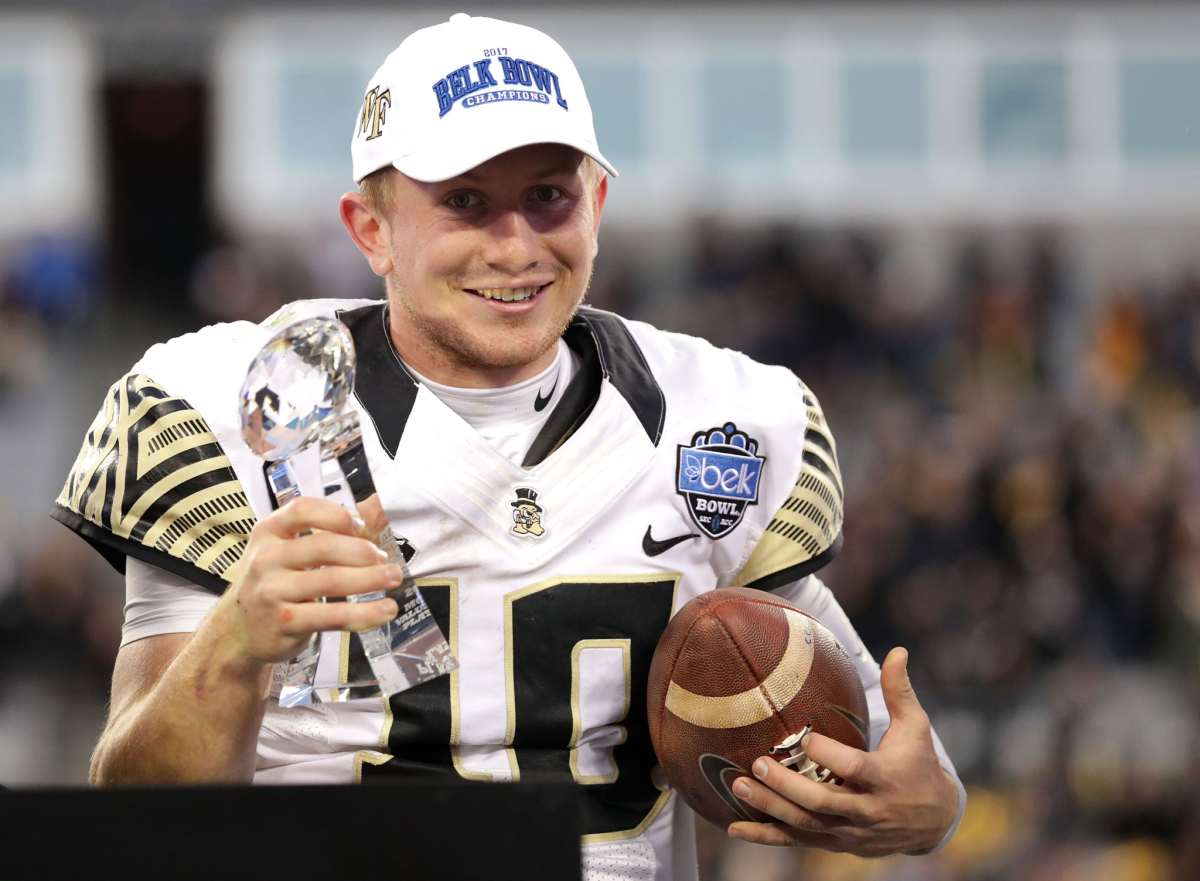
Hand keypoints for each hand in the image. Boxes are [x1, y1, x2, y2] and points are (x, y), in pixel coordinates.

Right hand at [209, 496, 402, 666]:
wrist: (239, 630)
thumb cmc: (271, 583)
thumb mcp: (283, 550)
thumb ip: (322, 533)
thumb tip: (374, 512)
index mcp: (268, 533)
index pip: (302, 510)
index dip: (336, 515)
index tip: (360, 524)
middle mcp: (266, 559)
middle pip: (324, 547)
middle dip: (363, 551)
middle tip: (385, 559)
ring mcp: (273, 592)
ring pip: (332, 581)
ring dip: (371, 579)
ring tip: (393, 578)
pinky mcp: (286, 622)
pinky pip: (334, 616)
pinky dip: (366, 613)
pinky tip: (385, 610)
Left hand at [727, 647, 958, 855]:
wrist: (934, 820)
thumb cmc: (919, 763)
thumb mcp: (916, 727)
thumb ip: (899, 690)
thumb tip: (897, 650)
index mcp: (885, 778)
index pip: (853, 770)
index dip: (829, 755)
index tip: (805, 737)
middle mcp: (867, 810)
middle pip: (822, 803)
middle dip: (787, 785)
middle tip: (758, 763)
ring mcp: (850, 831)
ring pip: (805, 825)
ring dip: (770, 806)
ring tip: (740, 785)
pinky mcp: (837, 843)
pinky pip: (797, 841)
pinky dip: (766, 837)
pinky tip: (736, 828)